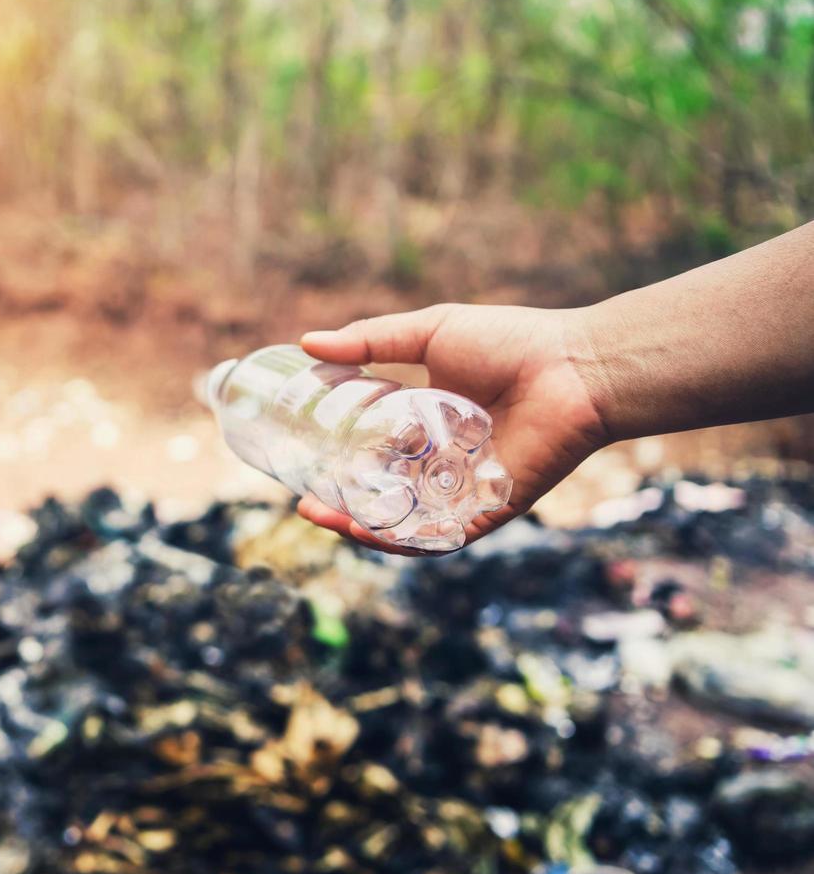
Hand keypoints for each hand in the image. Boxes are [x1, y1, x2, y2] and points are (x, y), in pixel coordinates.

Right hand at [295, 303, 609, 553]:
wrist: (574, 368)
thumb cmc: (511, 343)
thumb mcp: (429, 333)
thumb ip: (371, 341)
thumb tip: (307, 345)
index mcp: (426, 424)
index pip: (371, 453)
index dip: (334, 462)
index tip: (299, 460)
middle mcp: (440, 463)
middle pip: (382, 495)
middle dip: (341, 506)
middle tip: (306, 502)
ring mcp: (462, 490)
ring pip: (404, 523)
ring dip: (362, 528)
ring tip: (327, 519)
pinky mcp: (488, 511)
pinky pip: (441, 537)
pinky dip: (405, 540)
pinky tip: (370, 532)